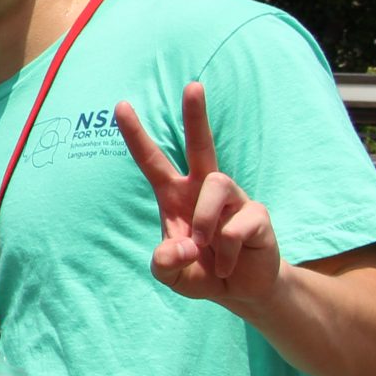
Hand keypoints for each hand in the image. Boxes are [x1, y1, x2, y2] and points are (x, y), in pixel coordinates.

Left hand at [117, 82, 280, 307]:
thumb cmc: (202, 272)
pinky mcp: (256, 215)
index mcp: (175, 195)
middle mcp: (204, 189)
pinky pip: (237, 226)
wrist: (241, 290)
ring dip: (205, 221)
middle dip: (196, 115)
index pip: (151, 160)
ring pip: (216, 185)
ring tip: (206, 251)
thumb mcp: (172, 274)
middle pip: (201, 145)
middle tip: (192, 85)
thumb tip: (180, 248)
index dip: (135, 135)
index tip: (119, 105)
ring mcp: (233, 199)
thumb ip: (165, 264)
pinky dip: (228, 252)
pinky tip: (230, 263)